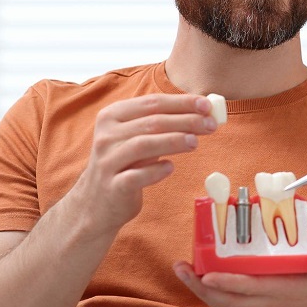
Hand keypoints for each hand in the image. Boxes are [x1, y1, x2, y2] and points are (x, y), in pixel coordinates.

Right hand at [70, 94, 220, 236]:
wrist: (96, 203)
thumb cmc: (125, 165)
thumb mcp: (136, 138)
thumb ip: (161, 125)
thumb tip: (202, 112)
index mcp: (112, 116)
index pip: (152, 102)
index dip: (182, 102)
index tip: (207, 105)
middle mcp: (107, 136)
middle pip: (152, 121)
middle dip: (186, 120)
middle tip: (211, 124)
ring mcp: (108, 161)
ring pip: (144, 144)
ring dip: (174, 141)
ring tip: (196, 142)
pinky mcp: (112, 186)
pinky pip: (137, 176)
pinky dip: (156, 170)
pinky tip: (170, 167)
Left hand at [173, 245, 306, 306]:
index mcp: (284, 289)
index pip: (251, 287)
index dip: (227, 281)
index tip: (207, 272)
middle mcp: (266, 300)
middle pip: (226, 299)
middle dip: (200, 286)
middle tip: (181, 266)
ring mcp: (259, 303)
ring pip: (223, 302)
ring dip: (200, 289)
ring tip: (183, 268)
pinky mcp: (256, 301)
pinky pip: (227, 299)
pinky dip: (211, 289)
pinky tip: (201, 272)